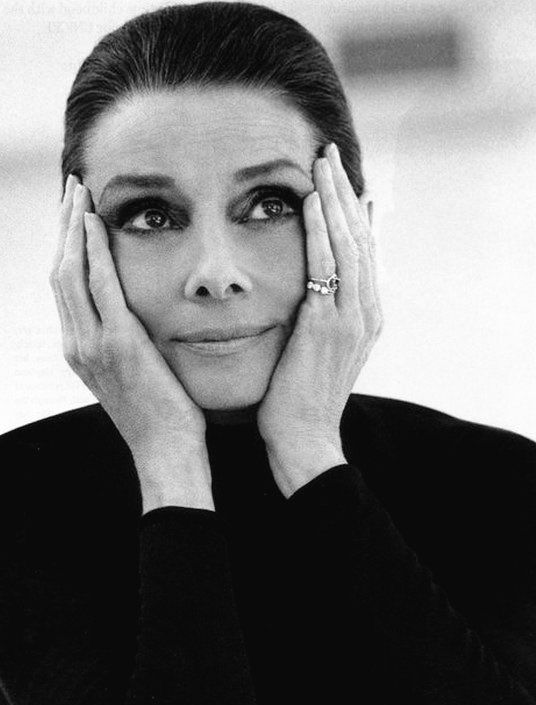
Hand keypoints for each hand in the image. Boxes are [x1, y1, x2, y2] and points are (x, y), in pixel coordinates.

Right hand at [49, 176, 213, 511]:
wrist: (166, 454)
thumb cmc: (162, 417)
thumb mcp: (135, 376)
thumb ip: (127, 344)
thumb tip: (138, 319)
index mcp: (81, 349)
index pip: (66, 286)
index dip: (66, 246)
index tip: (74, 214)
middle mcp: (77, 344)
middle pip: (59, 271)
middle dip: (63, 227)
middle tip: (72, 188)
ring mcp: (93, 345)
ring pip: (70, 273)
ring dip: (73, 228)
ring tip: (79, 192)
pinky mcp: (118, 345)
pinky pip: (101, 288)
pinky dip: (94, 252)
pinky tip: (96, 223)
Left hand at [257, 143, 382, 496]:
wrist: (303, 436)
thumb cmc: (301, 395)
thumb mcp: (318, 349)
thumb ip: (321, 314)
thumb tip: (310, 286)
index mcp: (365, 315)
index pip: (363, 250)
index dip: (352, 211)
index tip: (340, 180)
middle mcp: (366, 310)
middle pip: (360, 237)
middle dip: (344, 192)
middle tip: (329, 153)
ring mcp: (352, 317)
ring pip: (349, 244)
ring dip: (334, 199)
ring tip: (321, 162)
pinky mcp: (330, 325)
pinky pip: (326, 267)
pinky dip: (320, 232)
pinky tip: (311, 202)